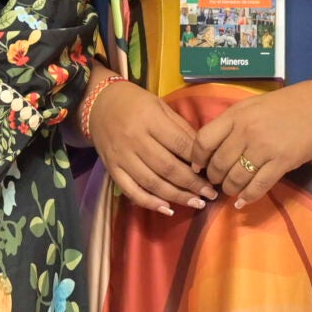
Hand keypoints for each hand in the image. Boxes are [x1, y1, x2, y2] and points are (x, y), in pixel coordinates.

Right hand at [86, 78, 214, 213]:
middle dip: (192, 184)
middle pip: (168, 167)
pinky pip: (131, 190)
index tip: (212, 171)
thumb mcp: (161, 106)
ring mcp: (122, 156)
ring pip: (152, 183)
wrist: (99, 104)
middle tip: (210, 194)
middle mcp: (135, 139)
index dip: (198, 160)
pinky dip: (149, 202)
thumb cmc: (136, 103)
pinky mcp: (112, 169)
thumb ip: (181, 128)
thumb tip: (202, 154)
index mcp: (150, 120)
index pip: (179, 144)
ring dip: (177, 196)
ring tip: (196, 203)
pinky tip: (167, 209)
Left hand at [191, 82, 311, 204]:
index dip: (196, 157)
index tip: (198, 166)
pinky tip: (242, 201)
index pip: (203, 140)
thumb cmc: (283, 106)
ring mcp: (264, 148)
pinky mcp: (282, 163)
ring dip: (229, 188)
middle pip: (218, 163)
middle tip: (216, 181)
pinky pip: (259, 186)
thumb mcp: (250, 106)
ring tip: (230, 189)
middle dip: (214, 177)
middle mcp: (246, 132)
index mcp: (235, 115)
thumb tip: (210, 148)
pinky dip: (248, 197)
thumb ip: (230, 124)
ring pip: (236, 178)